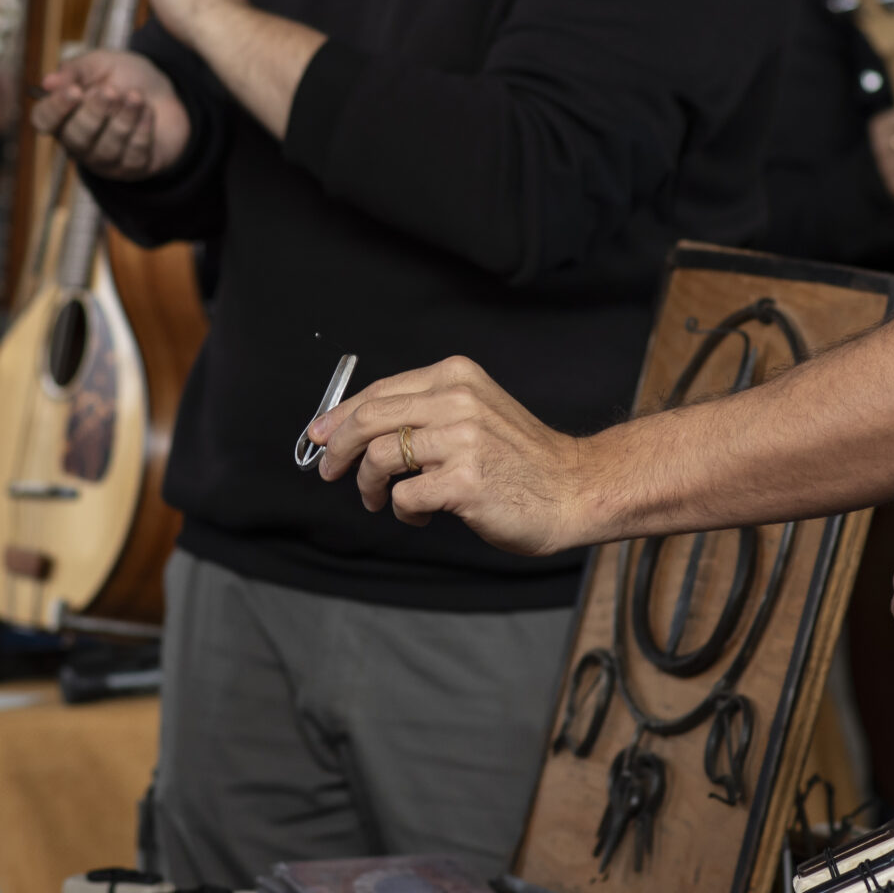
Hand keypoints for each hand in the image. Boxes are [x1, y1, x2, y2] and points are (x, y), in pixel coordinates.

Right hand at [32, 49, 189, 180]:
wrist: (163, 90)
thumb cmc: (123, 77)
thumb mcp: (99, 63)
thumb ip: (76, 71)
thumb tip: (48, 83)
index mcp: (63, 115)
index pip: (45, 120)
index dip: (56, 108)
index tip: (74, 90)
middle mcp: (79, 143)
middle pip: (76, 138)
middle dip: (94, 113)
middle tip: (110, 91)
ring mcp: (106, 160)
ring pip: (107, 149)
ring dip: (122, 120)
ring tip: (135, 96)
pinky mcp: (133, 168)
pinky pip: (135, 155)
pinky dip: (143, 130)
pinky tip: (149, 109)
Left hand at [310, 356, 597, 556]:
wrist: (574, 488)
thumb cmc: (519, 459)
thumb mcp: (475, 411)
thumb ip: (424, 412)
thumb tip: (351, 428)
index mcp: (456, 376)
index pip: (380, 390)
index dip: (340, 415)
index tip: (319, 436)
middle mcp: (457, 400)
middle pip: (370, 419)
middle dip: (338, 449)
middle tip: (330, 472)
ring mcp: (462, 439)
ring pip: (380, 457)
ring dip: (367, 485)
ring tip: (376, 500)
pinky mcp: (464, 480)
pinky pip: (405, 496)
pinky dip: (401, 511)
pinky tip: (418, 516)